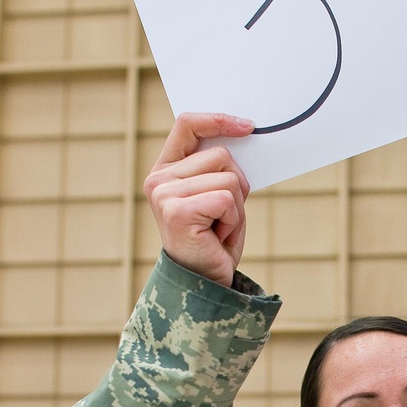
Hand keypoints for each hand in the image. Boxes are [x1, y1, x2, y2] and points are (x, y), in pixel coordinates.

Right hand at [143, 112, 253, 285]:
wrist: (204, 286)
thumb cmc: (213, 241)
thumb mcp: (216, 196)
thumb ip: (218, 167)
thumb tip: (242, 134)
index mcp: (165, 170)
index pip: (187, 125)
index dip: (218, 120)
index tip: (248, 126)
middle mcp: (158, 180)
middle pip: (221, 155)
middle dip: (237, 186)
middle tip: (224, 216)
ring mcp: (164, 195)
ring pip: (228, 177)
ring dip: (236, 207)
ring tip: (220, 227)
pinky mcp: (178, 211)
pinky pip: (227, 198)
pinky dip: (234, 219)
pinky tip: (219, 236)